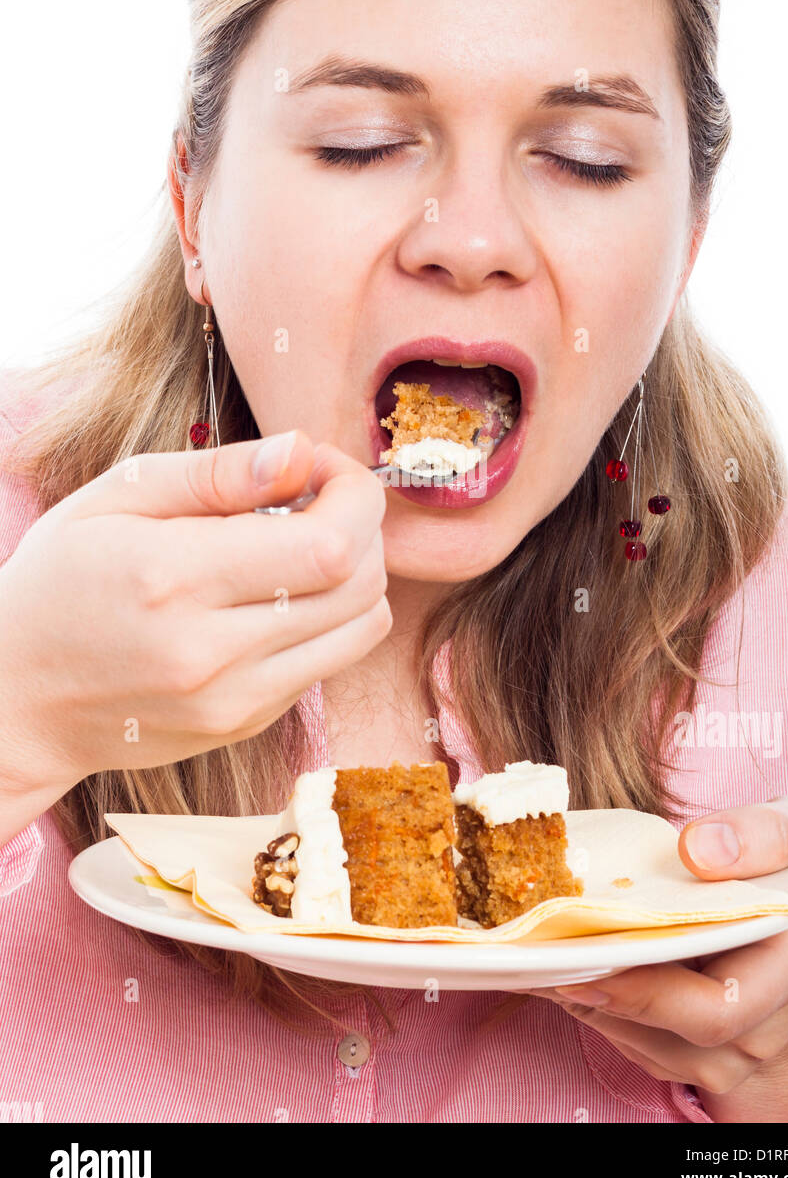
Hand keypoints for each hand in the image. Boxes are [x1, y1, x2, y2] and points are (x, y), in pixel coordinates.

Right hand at [0, 431, 390, 802]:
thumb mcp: (115, 498)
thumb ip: (216, 474)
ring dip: (356, 574)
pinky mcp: (246, 725)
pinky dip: (328, 618)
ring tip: (302, 546)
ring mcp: (235, 700)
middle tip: (313, 499)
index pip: (331, 543)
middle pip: (361, 585)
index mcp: (176, 580)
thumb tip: (303, 452)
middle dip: (362, 526)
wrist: (16, 699)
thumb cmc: (58, 582)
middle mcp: (214, 652)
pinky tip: (276, 593)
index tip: (319, 469)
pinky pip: (330, 662)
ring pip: (362, 628)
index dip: (352, 494)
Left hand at [522, 796, 787, 1118]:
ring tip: (553, 957)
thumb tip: (702, 848)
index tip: (594, 950)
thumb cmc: (784, 868)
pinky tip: (574, 969)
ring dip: (595, 1007)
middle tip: (553, 957)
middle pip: (676, 1037)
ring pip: (647, 1047)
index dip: (649, 992)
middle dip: (608, 997)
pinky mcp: (691, 1055)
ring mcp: (730, 1053)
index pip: (720, 1007)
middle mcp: (766, 1027)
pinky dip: (597, 1010)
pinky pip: (635, 1046)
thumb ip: (764, 832)